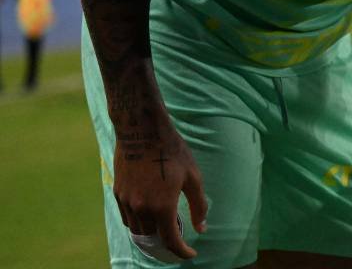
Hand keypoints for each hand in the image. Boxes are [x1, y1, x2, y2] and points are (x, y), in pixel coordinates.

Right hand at [112, 127, 207, 259]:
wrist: (142, 131)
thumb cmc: (173, 152)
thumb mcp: (193, 177)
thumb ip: (198, 205)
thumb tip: (202, 228)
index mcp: (162, 206)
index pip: (170, 240)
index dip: (182, 251)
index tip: (191, 253)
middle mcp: (141, 208)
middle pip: (153, 236)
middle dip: (167, 238)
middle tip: (180, 231)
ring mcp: (126, 202)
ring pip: (138, 229)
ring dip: (151, 230)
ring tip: (164, 221)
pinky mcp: (117, 194)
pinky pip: (127, 217)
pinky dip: (138, 221)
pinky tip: (149, 211)